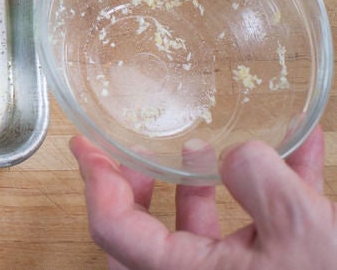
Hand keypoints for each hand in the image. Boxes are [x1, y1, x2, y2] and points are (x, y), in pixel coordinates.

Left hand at [71, 126, 335, 269]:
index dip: (96, 180)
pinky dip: (266, 198)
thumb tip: (236, 155)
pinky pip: (251, 237)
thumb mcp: (300, 231)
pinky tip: (296, 157)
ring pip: (197, 236)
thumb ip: (259, 182)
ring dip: (203, 187)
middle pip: (145, 233)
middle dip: (142, 186)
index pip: (113, 227)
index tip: (86, 147)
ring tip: (213, 148)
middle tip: (142, 153)